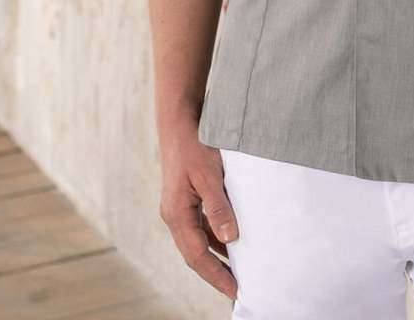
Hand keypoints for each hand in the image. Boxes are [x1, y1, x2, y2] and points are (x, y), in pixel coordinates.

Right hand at [158, 118, 239, 299]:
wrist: (181, 122)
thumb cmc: (194, 146)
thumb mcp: (209, 175)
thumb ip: (219, 207)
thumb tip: (230, 238)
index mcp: (177, 214)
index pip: (197, 256)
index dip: (216, 275)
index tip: (234, 290)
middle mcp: (175, 216)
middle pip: (195, 254)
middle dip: (215, 273)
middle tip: (238, 289)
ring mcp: (180, 208)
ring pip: (199, 241)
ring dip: (216, 257)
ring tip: (238, 272)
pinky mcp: (188, 199)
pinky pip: (202, 226)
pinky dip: (216, 238)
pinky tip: (232, 242)